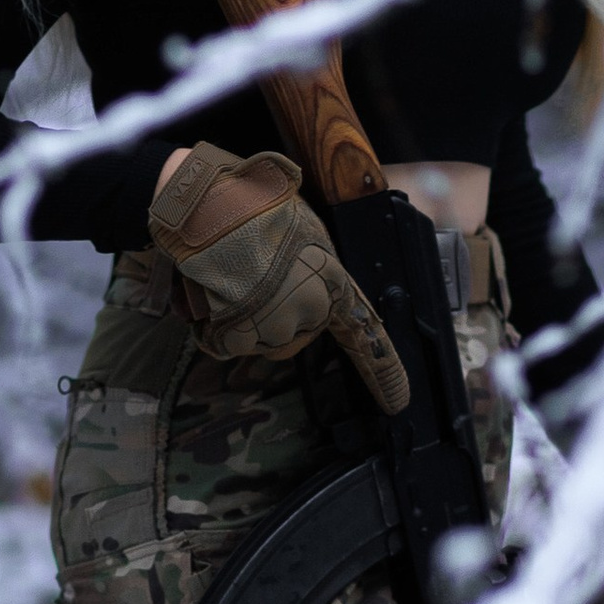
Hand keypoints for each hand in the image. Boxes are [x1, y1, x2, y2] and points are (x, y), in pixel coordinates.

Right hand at [148, 142, 410, 413]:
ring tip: (222, 273)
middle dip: (263, 315)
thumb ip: (303, 264)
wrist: (211, 203)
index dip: (383, 370)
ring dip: (232, 316)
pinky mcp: (244, 339)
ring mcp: (279, 326)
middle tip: (243, 274)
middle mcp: (313, 309)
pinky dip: (208, 324)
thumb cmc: (250, 203)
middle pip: (288, 334)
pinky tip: (205, 290)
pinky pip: (222, 343)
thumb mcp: (297, 227)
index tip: (399, 400)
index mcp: (332, 280)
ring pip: (252, 338)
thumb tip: (285, 282)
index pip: (364, 332)